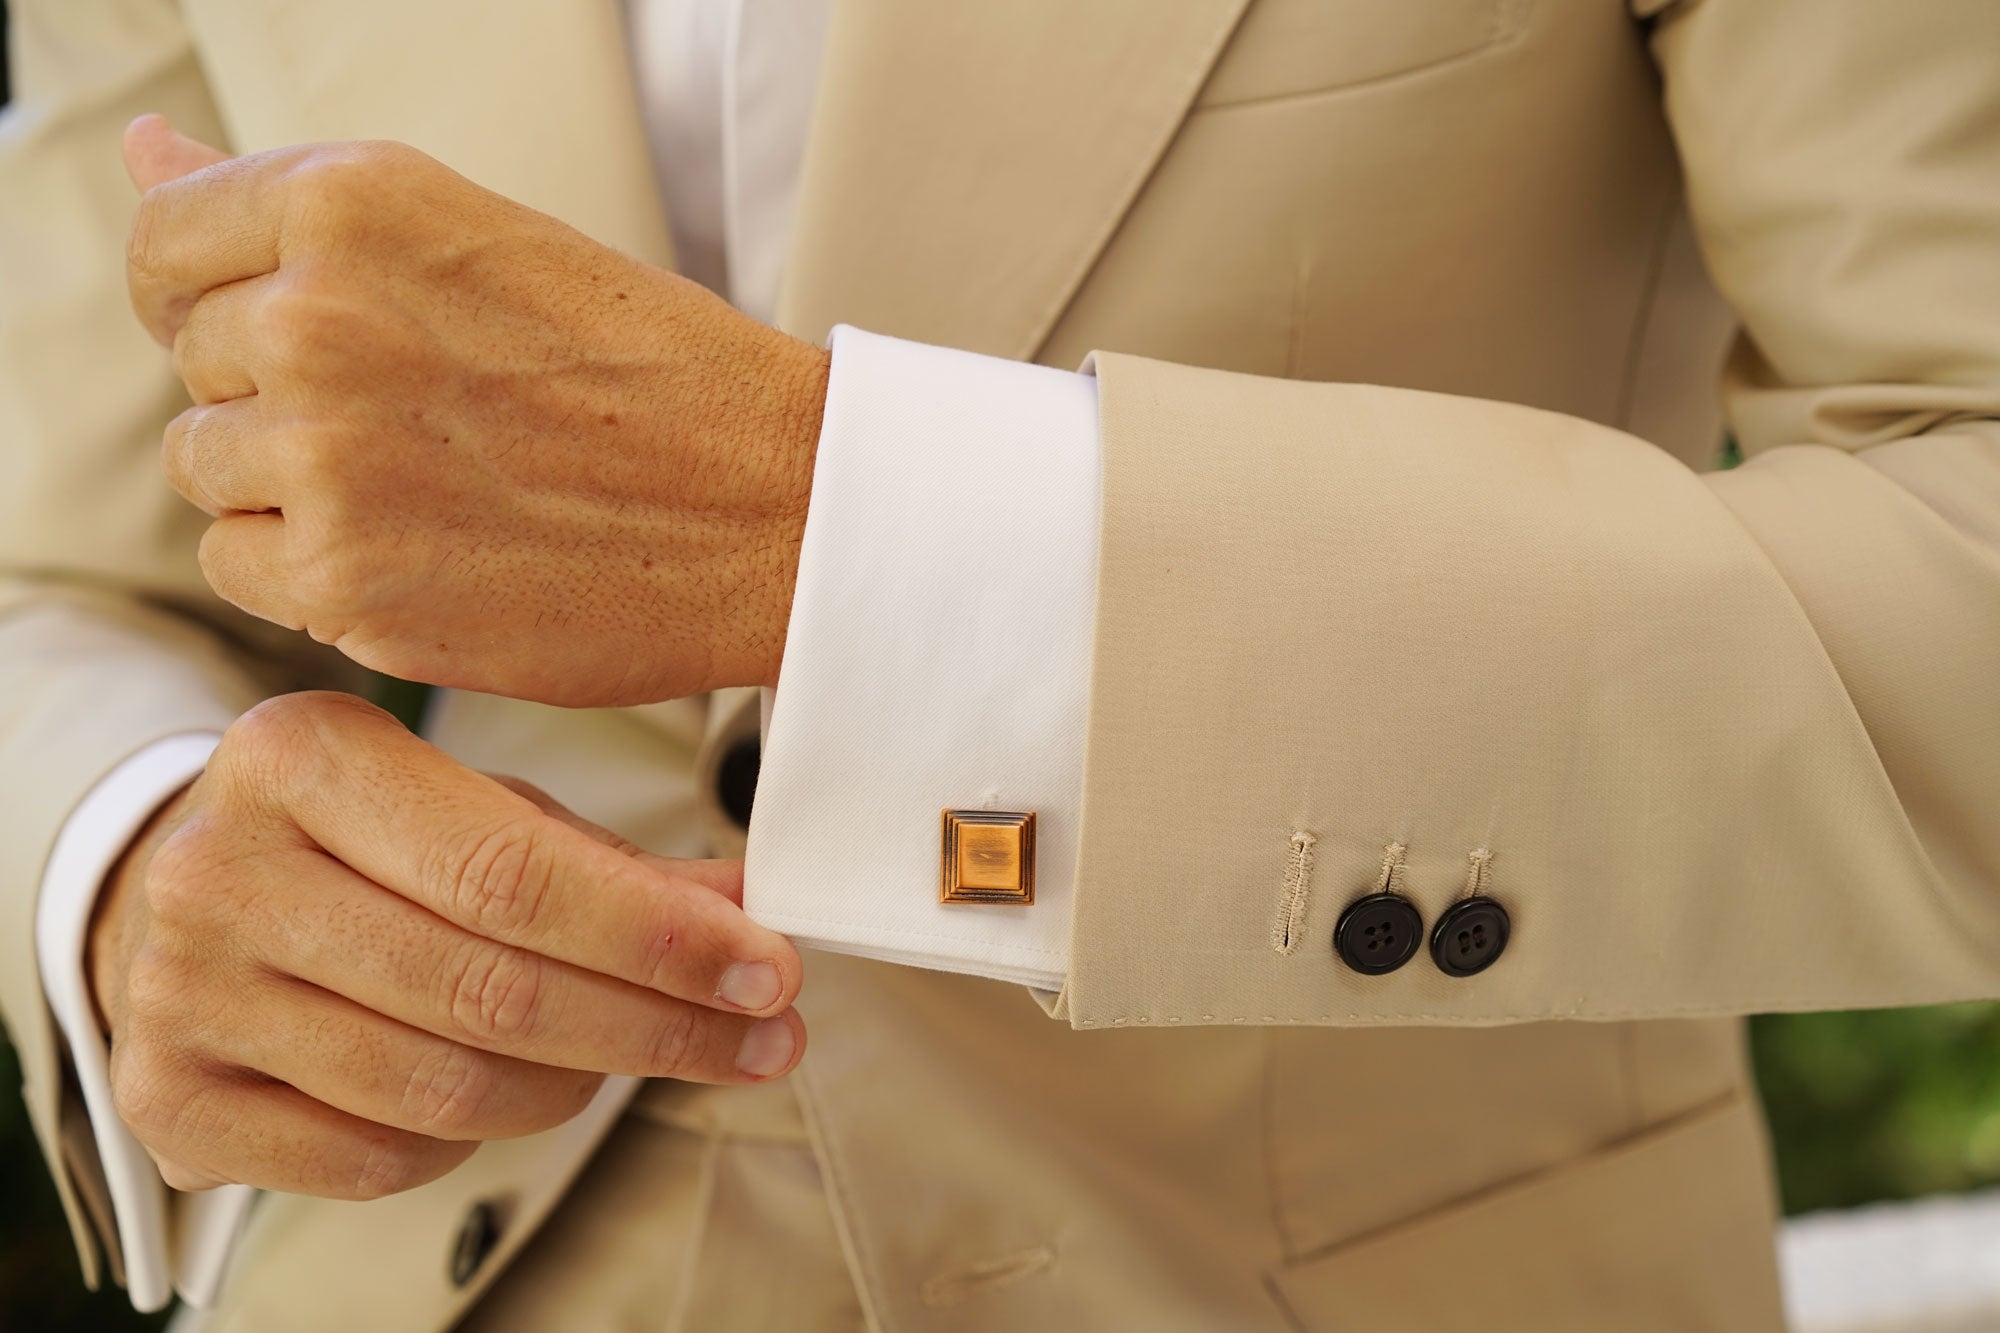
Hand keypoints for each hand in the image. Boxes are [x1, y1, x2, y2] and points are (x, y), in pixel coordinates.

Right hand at [88, 691, 803, 1199]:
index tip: (768, 972)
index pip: (512, 872)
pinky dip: (470, 1142)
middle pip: (487, 987)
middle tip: (760, 1040)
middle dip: (654, 1026)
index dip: (657, 938)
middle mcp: (222, 868)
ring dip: (575, 1085)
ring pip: (440, 1086)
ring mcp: (180, 990)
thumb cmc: (363, 844)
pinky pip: (376, 1157)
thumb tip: (752, 909)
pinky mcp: (170, 1096)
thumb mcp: (479, 813)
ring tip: (631, 1057)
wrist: (182, 897)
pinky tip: (506, 1092)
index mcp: (302, 754)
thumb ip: (612, 865)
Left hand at [122, 116, 828, 707]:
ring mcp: (323, 458)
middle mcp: (317, 318)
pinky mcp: (343, 582)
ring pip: (209, 471)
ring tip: (430, 489)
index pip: (166, 240)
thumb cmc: (653, 371)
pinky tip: (421, 552)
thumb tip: (147, 152)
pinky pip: (242, 570)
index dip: (214, 294)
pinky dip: (312, 572)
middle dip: (280, 394)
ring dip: (290, 487)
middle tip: (423, 420)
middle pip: (196, 364)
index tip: (281, 334)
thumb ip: (290, 204)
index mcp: (353, 202)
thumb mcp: (479, 234)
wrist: (771, 511)